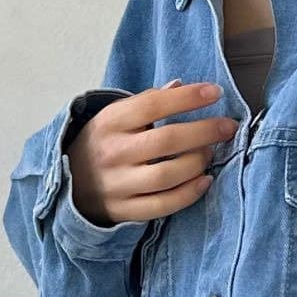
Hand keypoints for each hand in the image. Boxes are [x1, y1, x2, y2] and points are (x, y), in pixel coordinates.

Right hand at [66, 81, 237, 226]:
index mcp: (109, 122)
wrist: (69, 183)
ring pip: (168, 175)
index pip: (152, 105)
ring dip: (197, 163)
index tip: (214, 93)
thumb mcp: (115, 118)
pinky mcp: (125, 210)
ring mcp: (118, 185)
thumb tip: (181, 86)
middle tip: (227, 127)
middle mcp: (113, 153)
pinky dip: (189, 193)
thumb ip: (147, 103)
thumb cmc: (103, 144)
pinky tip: (205, 180)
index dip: (187, 99)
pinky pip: (164, 204)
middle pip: (166, 140)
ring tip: (211, 153)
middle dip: (204, 131)